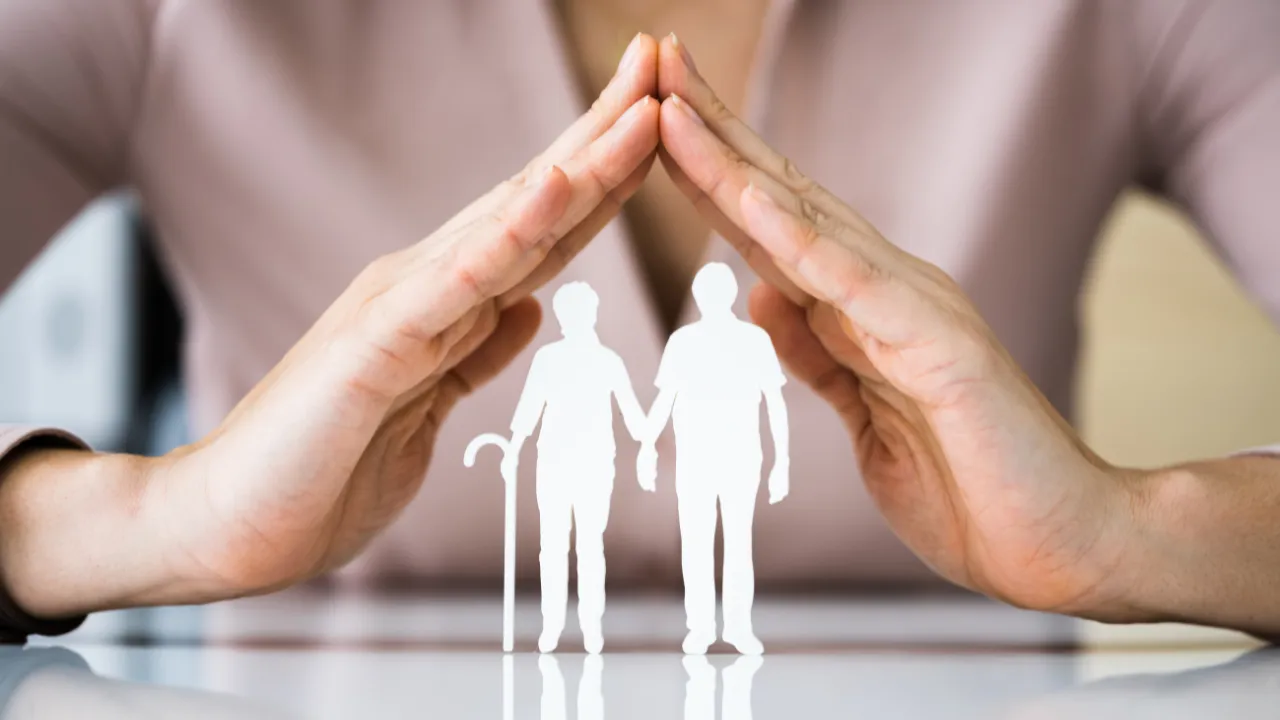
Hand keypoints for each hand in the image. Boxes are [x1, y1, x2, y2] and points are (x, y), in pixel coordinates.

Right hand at [110, 35, 660, 603]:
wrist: (230, 524)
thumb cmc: (324, 468)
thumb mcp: (429, 406)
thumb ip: (476, 354)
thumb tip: (527, 307)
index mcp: (444, 303)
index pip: (541, 228)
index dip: (604, 173)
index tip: (661, 118)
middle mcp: (425, 287)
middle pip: (534, 204)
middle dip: (605, 136)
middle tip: (661, 62)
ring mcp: (398, 309)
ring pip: (506, 227)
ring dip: (579, 167)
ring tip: (638, 108)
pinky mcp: (373, 349)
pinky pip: (453, 286)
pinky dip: (506, 236)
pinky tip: (552, 188)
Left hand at [655, 35, 1133, 617]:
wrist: (1060, 541)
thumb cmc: (968, 485)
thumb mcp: (864, 413)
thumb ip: (818, 354)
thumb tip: (763, 299)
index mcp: (862, 306)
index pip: (770, 225)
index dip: (709, 171)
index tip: (653, 120)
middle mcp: (884, 288)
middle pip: (779, 196)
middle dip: (711, 133)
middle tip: (654, 63)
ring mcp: (912, 307)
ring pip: (804, 220)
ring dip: (733, 163)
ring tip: (673, 106)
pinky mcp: (936, 344)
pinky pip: (851, 282)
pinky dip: (797, 238)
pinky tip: (748, 196)